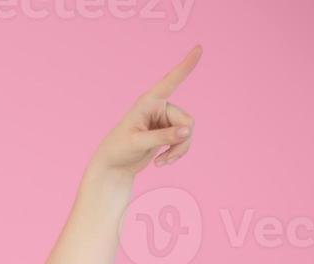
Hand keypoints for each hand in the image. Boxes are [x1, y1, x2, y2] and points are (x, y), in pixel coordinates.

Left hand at [88, 44, 200, 178]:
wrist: (114, 166)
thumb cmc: (119, 150)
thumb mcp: (138, 143)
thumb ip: (162, 136)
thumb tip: (187, 132)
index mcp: (148, 101)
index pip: (170, 81)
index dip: (185, 65)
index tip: (199, 48)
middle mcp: (160, 107)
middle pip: (186, 120)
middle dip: (181, 141)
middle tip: (166, 157)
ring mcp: (165, 119)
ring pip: (188, 132)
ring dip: (179, 150)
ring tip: (162, 162)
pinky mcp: (168, 132)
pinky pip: (185, 140)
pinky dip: (177, 153)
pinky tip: (162, 162)